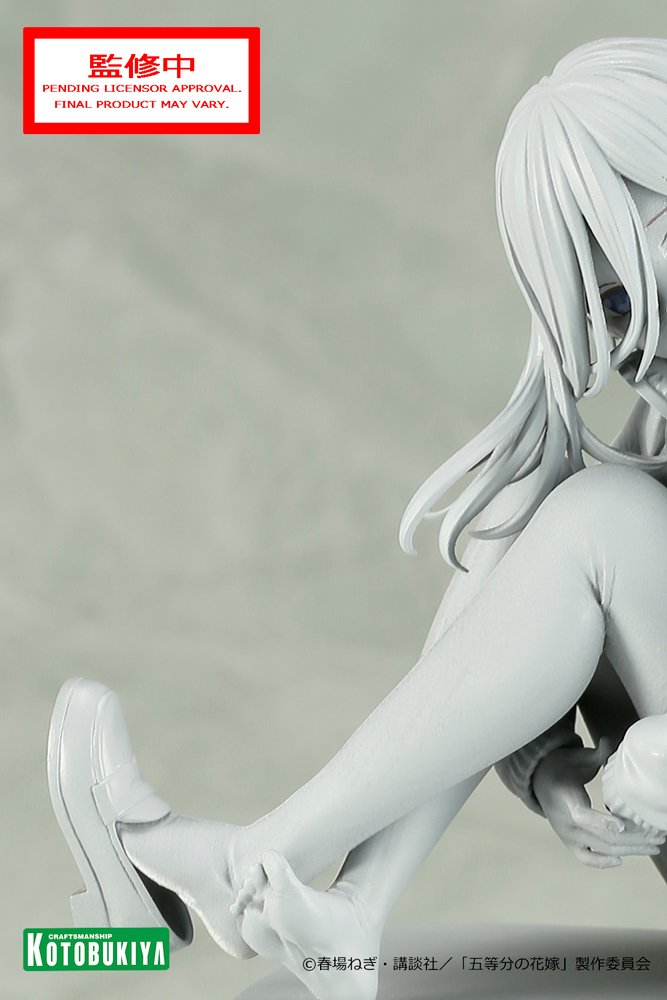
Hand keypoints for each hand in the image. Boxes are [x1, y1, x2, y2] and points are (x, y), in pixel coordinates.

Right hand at [532, 739, 665, 867]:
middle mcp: (566, 824)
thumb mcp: (574, 758)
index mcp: (565, 801)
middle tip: (658, 836)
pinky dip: (603, 862)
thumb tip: (609, 742)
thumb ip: (594, 755)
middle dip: (633, 838)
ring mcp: (568, 836)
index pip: (583, 816)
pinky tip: (622, 859)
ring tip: (654, 844)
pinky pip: (587, 859)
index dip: (602, 822)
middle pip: (601, 837)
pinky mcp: (570, 843)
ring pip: (602, 849)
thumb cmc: (561, 768)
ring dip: (630, 849)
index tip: (622, 827)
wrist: (540, 783)